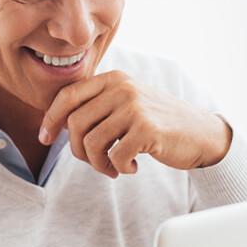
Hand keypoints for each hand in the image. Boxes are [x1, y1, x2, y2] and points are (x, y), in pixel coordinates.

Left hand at [39, 71, 231, 178]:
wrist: (201, 133)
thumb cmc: (159, 123)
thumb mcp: (128, 103)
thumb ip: (98, 105)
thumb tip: (55, 124)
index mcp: (114, 79)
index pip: (67, 96)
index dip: (51, 119)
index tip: (45, 138)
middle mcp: (123, 88)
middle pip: (75, 123)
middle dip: (77, 150)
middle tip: (95, 161)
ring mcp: (135, 107)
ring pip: (91, 143)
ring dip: (98, 164)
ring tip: (113, 168)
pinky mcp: (147, 130)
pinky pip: (114, 157)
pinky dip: (119, 168)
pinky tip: (132, 166)